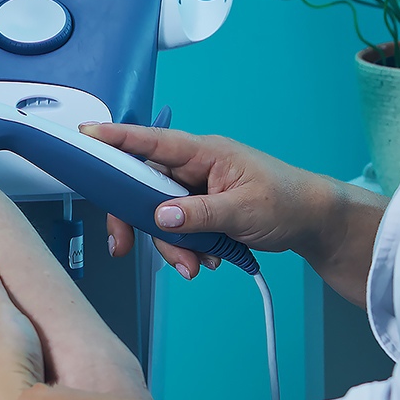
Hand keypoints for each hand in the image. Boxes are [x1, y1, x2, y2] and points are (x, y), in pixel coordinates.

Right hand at [82, 121, 335, 279]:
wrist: (314, 222)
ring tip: (194, 266)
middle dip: (136, 220)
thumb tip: (158, 217)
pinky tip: (205, 261)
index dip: (115, 137)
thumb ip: (199, 213)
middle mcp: (193, 167)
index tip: (84, 134)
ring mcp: (196, 189)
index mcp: (203, 152)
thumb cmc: (288, 202)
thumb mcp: (244, 210)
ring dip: (169, 244)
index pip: (151, 141)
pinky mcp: (201, 209)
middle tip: (124, 247)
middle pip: (142, 186)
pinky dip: (184, 247)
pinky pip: (176, 227)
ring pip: (157, 214)